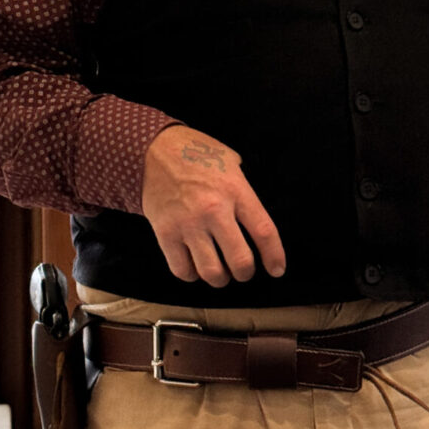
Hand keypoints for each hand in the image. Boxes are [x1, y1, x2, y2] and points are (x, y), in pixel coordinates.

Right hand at [142, 125, 285, 286]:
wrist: (152, 150)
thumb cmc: (195, 152)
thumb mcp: (230, 160)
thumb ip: (243, 187)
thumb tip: (253, 213)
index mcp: (236, 190)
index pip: (264, 231)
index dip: (274, 256)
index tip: (277, 270)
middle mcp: (214, 210)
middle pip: (240, 260)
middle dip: (245, 273)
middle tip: (244, 272)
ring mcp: (189, 224)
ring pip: (211, 272)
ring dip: (220, 279)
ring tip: (220, 273)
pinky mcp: (165, 233)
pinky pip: (182, 269)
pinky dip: (191, 275)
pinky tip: (195, 266)